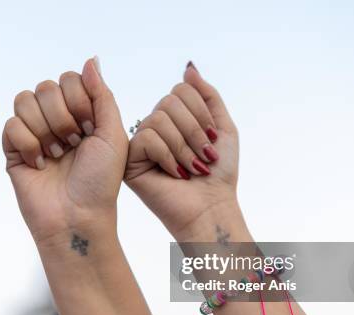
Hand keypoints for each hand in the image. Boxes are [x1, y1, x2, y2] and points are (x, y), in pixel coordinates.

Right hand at [3, 58, 127, 242]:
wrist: (77, 217)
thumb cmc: (100, 182)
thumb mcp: (113, 135)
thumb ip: (102, 95)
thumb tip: (91, 61)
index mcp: (81, 114)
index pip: (69, 80)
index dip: (78, 101)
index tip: (90, 129)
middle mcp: (57, 120)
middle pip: (45, 87)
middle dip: (62, 117)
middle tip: (73, 145)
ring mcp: (34, 134)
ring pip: (24, 101)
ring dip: (44, 129)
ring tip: (57, 155)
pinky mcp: (13, 150)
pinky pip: (10, 125)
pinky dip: (27, 144)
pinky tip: (39, 164)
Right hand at [125, 62, 246, 240]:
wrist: (211, 207)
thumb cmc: (218, 173)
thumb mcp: (223, 128)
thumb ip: (208, 96)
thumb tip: (189, 68)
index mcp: (174, 119)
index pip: (180, 90)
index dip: (201, 113)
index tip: (212, 142)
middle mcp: (154, 128)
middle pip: (169, 102)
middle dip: (194, 131)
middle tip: (203, 158)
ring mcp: (141, 144)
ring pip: (158, 119)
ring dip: (184, 147)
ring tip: (191, 169)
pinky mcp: (131, 160)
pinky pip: (147, 138)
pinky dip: (168, 156)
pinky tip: (174, 174)